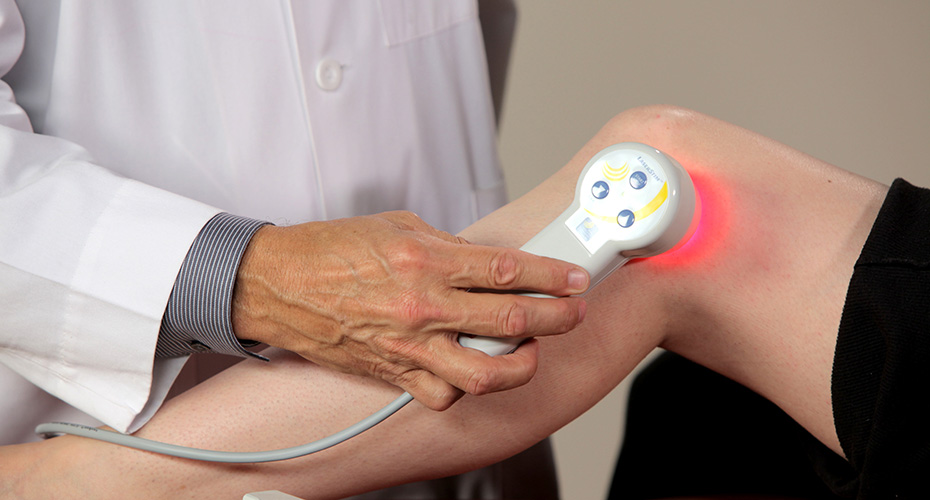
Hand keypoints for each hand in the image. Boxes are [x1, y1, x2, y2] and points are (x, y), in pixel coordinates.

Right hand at [231, 211, 588, 409]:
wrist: (277, 284)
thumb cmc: (330, 251)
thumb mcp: (398, 226)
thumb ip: (449, 246)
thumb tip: (488, 263)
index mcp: (426, 261)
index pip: (508, 271)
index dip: (552, 276)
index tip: (574, 279)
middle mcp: (422, 307)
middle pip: (512, 322)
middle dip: (557, 318)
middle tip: (572, 312)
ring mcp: (409, 346)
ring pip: (486, 374)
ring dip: (521, 365)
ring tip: (529, 352)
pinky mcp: (393, 373)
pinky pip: (443, 395)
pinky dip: (463, 387)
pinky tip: (469, 369)